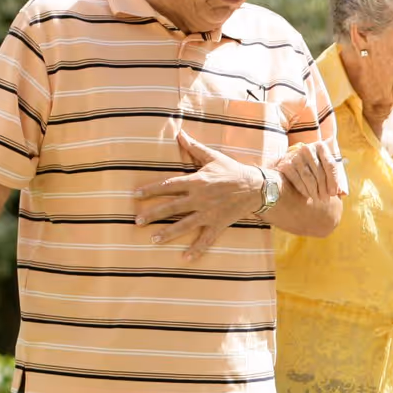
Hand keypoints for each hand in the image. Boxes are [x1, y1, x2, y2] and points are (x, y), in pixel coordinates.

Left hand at [133, 129, 259, 259]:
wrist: (256, 187)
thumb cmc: (232, 170)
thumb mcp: (213, 157)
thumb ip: (194, 148)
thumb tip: (180, 133)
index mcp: (196, 181)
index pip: (169, 185)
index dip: (151, 189)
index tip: (136, 195)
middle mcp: (200, 199)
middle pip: (172, 207)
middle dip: (153, 214)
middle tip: (137, 221)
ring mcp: (209, 214)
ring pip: (184, 225)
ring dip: (168, 233)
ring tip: (153, 240)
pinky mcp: (218, 224)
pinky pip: (206, 239)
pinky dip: (197, 250)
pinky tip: (185, 259)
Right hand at [274, 141, 345, 202]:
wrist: (290, 162)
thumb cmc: (312, 166)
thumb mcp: (324, 167)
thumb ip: (334, 177)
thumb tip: (342, 192)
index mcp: (320, 146)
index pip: (330, 165)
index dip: (333, 181)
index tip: (334, 193)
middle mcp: (307, 149)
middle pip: (319, 173)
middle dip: (324, 189)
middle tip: (326, 199)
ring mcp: (296, 156)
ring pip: (309, 178)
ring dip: (314, 191)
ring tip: (318, 199)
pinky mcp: (286, 165)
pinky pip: (298, 180)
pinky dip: (304, 190)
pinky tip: (308, 195)